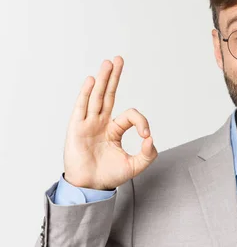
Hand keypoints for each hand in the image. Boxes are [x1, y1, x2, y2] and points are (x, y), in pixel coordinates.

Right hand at [63, 56, 157, 189]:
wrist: (91, 187)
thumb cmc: (109, 176)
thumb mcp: (135, 166)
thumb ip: (148, 154)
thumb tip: (151, 139)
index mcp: (114, 130)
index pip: (130, 115)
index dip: (141, 122)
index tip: (146, 136)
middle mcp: (100, 123)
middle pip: (108, 95)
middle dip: (114, 77)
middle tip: (118, 59)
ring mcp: (88, 124)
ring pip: (96, 97)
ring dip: (103, 79)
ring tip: (109, 63)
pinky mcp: (77, 129)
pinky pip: (82, 108)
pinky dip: (86, 93)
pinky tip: (92, 80)